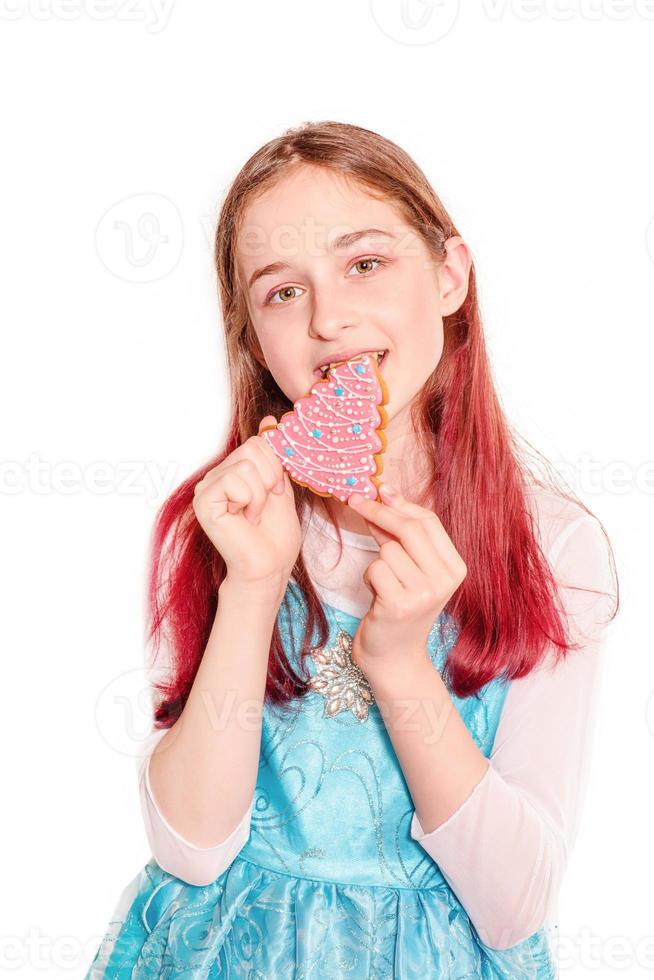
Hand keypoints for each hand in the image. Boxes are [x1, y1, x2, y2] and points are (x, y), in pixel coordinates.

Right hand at [192, 416, 301, 595]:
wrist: (269, 568)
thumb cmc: (275, 536)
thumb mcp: (281, 487)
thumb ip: (274, 457)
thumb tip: (269, 420)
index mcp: (233, 471)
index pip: (260, 442)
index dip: (276, 468)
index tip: (275, 494)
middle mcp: (216, 476)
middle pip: (254, 448)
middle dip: (270, 479)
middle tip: (263, 507)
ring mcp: (207, 488)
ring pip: (247, 464)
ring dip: (261, 494)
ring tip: (253, 515)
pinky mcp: (204, 501)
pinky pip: (235, 480)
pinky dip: (250, 500)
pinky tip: (244, 519)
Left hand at [347, 484, 466, 673]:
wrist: (395, 657)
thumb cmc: (399, 607)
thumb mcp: (411, 569)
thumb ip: (402, 535)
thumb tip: (385, 494)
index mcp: (455, 567)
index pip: (429, 521)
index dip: (401, 503)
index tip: (378, 490)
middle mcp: (445, 580)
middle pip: (410, 528)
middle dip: (378, 512)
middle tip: (355, 502)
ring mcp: (425, 593)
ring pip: (389, 550)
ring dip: (376, 561)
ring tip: (383, 583)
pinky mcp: (400, 605)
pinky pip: (376, 569)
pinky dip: (369, 578)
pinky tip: (377, 595)